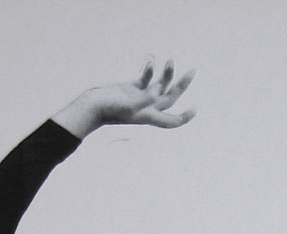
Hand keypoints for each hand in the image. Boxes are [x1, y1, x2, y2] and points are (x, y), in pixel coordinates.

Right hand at [53, 60, 195, 140]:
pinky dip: (149, 69)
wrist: (91, 107)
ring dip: (167, 74)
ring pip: (159, 86)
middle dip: (182, 85)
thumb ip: (145, 99)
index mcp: (148, 116)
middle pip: (170, 98)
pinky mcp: (132, 89)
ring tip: (171, 60)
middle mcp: (146, 108)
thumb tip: (158, 92)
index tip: (195, 110)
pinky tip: (150, 60)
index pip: (170, 121)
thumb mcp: (128, 105)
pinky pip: (146, 78)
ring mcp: (139, 98)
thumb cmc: (108, 109)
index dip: (183, 117)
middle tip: (194, 71)